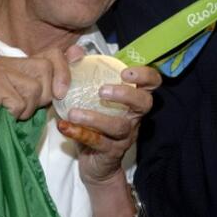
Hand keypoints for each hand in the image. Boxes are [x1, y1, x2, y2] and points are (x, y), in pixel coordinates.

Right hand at [0, 45, 78, 143]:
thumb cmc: (6, 120)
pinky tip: (4, 116)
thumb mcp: (37, 97)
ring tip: (14, 113)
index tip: (61, 93)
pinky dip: (16, 114)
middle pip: (46, 69)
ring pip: (34, 87)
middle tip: (28, 108)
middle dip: (45, 95)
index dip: (64, 72)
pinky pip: (19, 101)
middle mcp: (6, 60)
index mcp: (19, 60)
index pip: (54, 53)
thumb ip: (55, 77)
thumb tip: (79, 52)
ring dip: (29, 108)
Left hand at [57, 63, 160, 185]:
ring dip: (96, 118)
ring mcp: (125, 136)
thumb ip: (84, 74)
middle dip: (126, 94)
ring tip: (73, 112)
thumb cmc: (95, 124)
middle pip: (144, 103)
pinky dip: (80, 133)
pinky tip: (64, 126)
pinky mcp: (111, 153)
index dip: (145, 75)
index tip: (125, 72)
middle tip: (102, 90)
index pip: (152, 84)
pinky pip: (98, 143)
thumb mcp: (91, 99)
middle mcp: (134, 117)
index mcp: (133, 100)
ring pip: (119, 126)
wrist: (96, 165)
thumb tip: (75, 51)